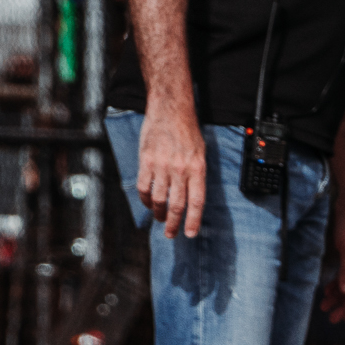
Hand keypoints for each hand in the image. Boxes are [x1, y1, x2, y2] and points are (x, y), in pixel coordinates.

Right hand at [136, 101, 205, 238]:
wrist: (171, 109)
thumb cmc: (188, 132)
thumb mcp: (201, 153)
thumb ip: (196, 175)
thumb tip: (193, 199)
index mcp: (197, 169)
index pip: (196, 202)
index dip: (193, 220)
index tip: (190, 234)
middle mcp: (180, 170)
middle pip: (177, 205)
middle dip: (174, 224)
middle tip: (171, 234)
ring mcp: (162, 165)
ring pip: (159, 199)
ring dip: (159, 213)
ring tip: (160, 218)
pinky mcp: (146, 160)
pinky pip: (144, 187)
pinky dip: (145, 199)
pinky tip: (148, 203)